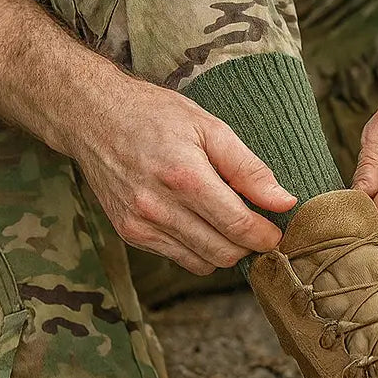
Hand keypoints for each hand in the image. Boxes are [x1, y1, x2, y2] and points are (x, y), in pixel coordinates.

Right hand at [69, 76, 294, 273]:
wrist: (92, 116)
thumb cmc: (155, 115)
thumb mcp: (210, 128)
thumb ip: (249, 169)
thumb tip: (285, 202)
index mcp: (184, 176)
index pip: (238, 226)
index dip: (265, 236)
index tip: (276, 232)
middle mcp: (158, 206)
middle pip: (223, 252)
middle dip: (247, 245)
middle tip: (256, 226)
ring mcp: (140, 224)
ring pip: (202, 262)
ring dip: (223, 249)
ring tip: (226, 221)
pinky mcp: (129, 233)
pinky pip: (178, 258)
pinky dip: (197, 248)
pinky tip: (198, 221)